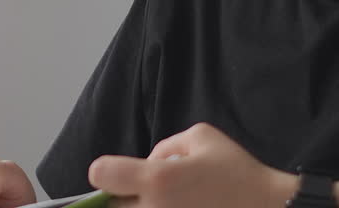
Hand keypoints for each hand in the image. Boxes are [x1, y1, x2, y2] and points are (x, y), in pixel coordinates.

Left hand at [87, 123, 297, 207]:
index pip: (101, 175)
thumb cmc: (237, 173)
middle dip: (123, 196)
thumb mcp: (202, 137)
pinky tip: (183, 207)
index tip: (120, 173)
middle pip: (112, 206)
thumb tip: (150, 162)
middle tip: (151, 191)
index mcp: (157, 180)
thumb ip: (166, 145)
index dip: (106, 171)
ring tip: (171, 201)